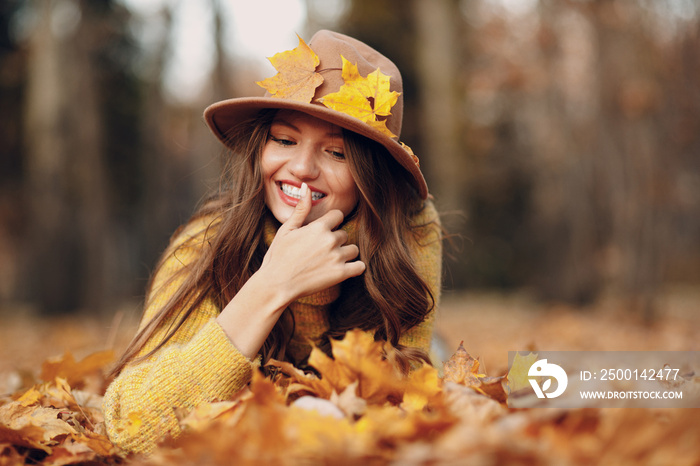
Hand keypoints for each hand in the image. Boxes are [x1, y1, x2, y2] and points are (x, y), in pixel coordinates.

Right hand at [259, 182, 365, 302]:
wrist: (276, 285)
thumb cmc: (278, 256)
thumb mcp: (286, 230)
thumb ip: (301, 209)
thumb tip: (306, 187)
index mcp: (318, 227)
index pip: (338, 216)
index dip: (332, 223)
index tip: (324, 231)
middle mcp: (330, 240)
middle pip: (344, 234)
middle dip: (335, 241)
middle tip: (320, 251)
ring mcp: (336, 257)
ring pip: (353, 249)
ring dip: (345, 254)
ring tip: (330, 261)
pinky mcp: (341, 274)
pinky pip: (360, 266)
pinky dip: (355, 268)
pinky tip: (345, 269)